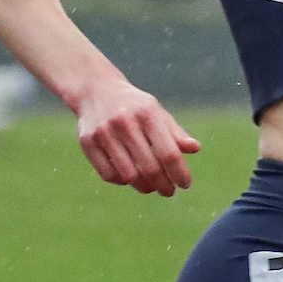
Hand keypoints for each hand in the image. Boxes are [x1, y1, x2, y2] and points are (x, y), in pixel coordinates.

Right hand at [74, 74, 199, 195]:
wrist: (95, 90)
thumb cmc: (134, 105)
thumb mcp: (156, 112)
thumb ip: (175, 132)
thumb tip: (194, 148)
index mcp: (147, 113)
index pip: (169, 152)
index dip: (179, 173)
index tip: (185, 184)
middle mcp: (124, 121)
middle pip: (150, 167)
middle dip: (164, 185)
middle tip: (170, 192)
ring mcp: (103, 132)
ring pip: (128, 175)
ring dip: (144, 187)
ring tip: (151, 187)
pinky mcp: (87, 142)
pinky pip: (108, 174)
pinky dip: (122, 181)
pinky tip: (130, 179)